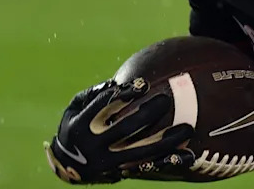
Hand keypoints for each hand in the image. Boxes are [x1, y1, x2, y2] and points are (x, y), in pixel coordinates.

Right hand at [44, 77, 194, 183]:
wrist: (67, 167)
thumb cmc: (74, 127)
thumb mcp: (74, 108)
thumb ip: (93, 93)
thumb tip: (117, 81)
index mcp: (82, 125)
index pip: (104, 107)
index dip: (124, 95)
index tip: (143, 84)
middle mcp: (95, 145)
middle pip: (126, 129)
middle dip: (148, 114)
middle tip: (166, 100)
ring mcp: (110, 162)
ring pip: (142, 151)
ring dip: (166, 141)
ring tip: (187, 129)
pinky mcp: (121, 172)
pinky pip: (148, 167)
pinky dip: (167, 161)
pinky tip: (186, 155)